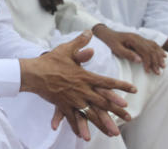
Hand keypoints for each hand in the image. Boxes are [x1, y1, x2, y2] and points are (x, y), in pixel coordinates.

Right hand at [20, 32, 134, 140]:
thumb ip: (79, 43)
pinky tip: (83, 135)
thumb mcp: (65, 49)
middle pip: (103, 101)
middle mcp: (82, 89)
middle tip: (128, 117)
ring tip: (113, 132)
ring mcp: (73, 99)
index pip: (107, 81)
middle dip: (117, 109)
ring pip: (91, 113)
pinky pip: (73, 118)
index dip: (121, 86)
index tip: (133, 90)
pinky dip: (78, 127)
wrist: (33, 73)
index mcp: (84, 76)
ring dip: (102, 123)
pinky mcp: (64, 105)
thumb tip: (89, 32)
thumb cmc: (50, 61)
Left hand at [93, 24, 166, 73]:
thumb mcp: (117, 49)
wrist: (107, 34)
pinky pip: (152, 43)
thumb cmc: (111, 42)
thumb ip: (128, 54)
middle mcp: (139, 37)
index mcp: (133, 40)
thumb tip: (140, 61)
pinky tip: (163, 55)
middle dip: (156, 61)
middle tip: (158, 72)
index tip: (149, 72)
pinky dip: (159, 49)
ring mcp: (140, 37)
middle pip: (151, 50)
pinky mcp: (141, 39)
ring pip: (154, 46)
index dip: (148, 62)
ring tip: (163, 66)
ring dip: (159, 56)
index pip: (145, 52)